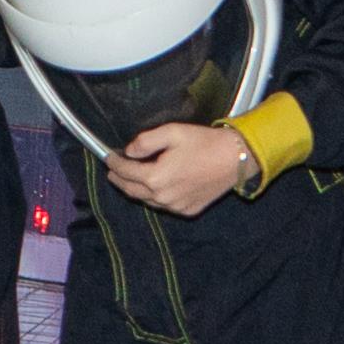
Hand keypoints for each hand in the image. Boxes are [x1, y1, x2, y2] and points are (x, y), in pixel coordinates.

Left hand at [107, 118, 262, 212]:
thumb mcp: (172, 132)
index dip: (114, 162)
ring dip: (136, 189)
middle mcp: (163, 197)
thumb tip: (129, 151)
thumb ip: (145, 141)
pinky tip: (156, 186)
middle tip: (113, 170)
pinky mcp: (188, 210)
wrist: (235, 159)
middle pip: (132, 190)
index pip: (125, 171)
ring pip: (147, 200)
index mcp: (156, 178)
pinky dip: (155, 196)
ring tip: (131, 177)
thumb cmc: (204, 143)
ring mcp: (176, 207)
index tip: (108, 156)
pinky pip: (164, 205)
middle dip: (119, 179)